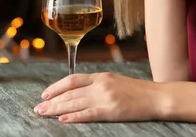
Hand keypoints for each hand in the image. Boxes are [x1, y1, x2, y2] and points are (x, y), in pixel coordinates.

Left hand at [34, 72, 161, 122]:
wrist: (157, 97)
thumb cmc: (138, 91)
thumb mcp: (115, 80)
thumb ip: (98, 83)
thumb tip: (79, 90)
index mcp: (101, 76)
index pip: (72, 79)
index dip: (56, 87)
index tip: (45, 94)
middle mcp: (100, 85)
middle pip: (70, 93)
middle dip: (52, 101)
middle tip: (38, 108)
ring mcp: (105, 97)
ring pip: (75, 103)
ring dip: (56, 109)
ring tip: (44, 114)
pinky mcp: (111, 110)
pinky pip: (88, 114)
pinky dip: (74, 117)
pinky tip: (62, 120)